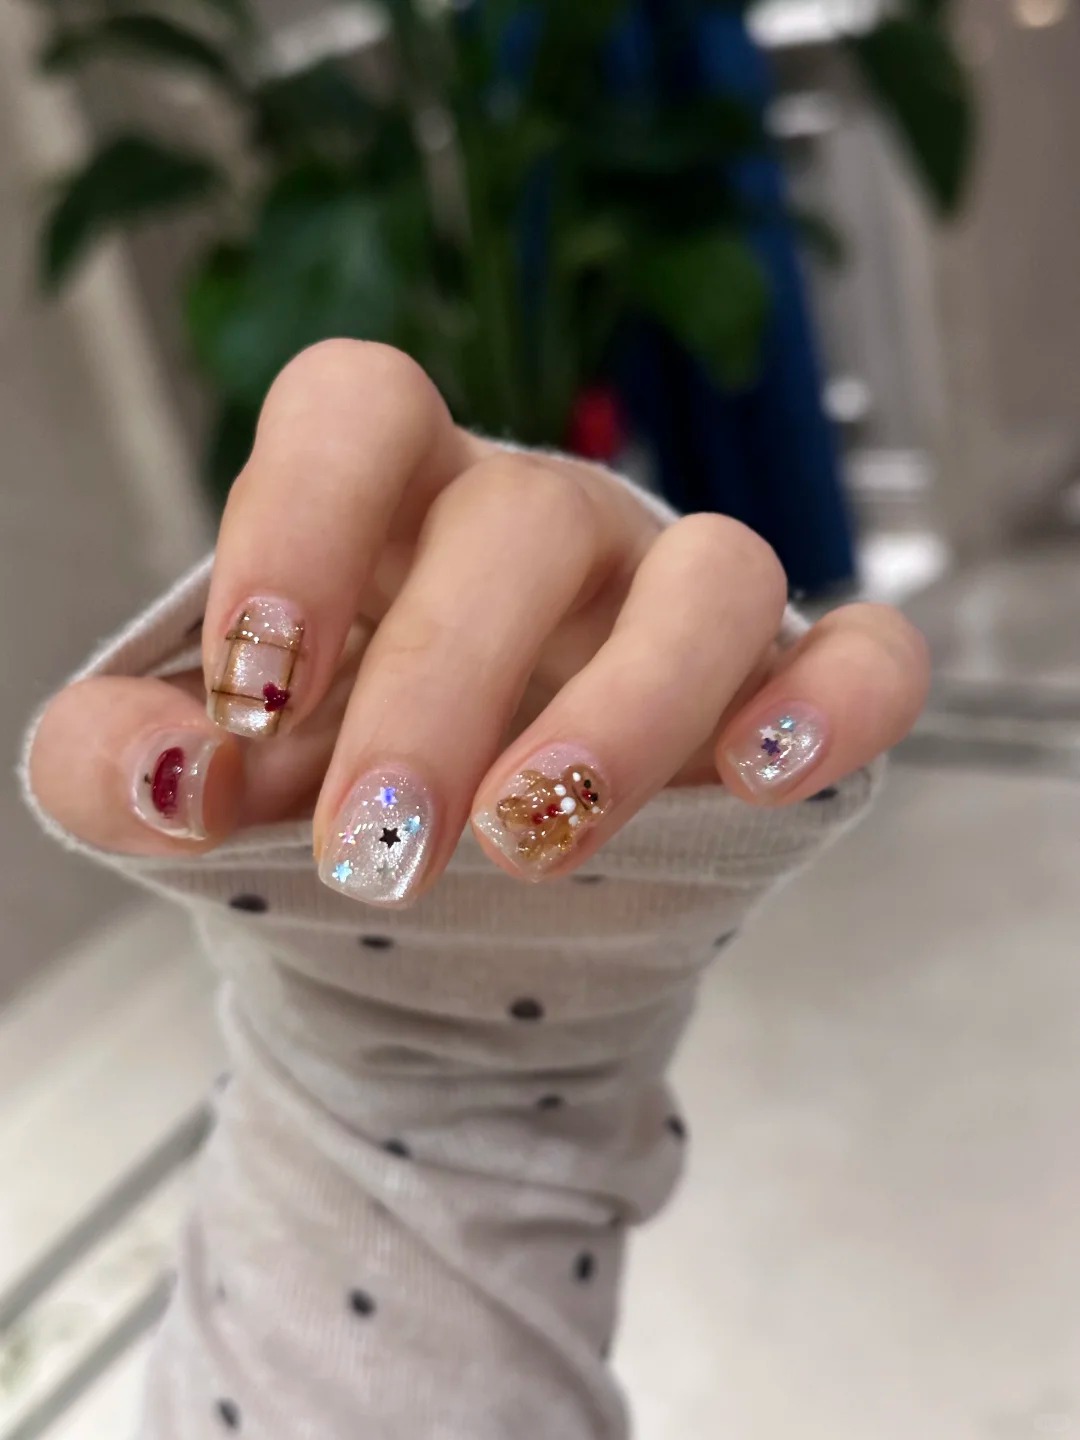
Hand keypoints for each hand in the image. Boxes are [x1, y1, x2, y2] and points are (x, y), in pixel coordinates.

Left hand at [29, 342, 928, 905]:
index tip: (257, 697)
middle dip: (442, 688)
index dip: (302, 521)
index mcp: (394, 507)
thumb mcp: (203, 798)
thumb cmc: (330, 819)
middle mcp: (548, 529)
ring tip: (537, 838)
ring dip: (629, 707)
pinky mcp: (784, 688)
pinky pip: (862, 655)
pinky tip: (766, 779)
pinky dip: (834, 703)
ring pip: (714, 573)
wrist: (448, 927)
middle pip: (523, 522)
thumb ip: (123, 768)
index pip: (359, 407)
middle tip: (379, 847)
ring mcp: (676, 599)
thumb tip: (158, 781)